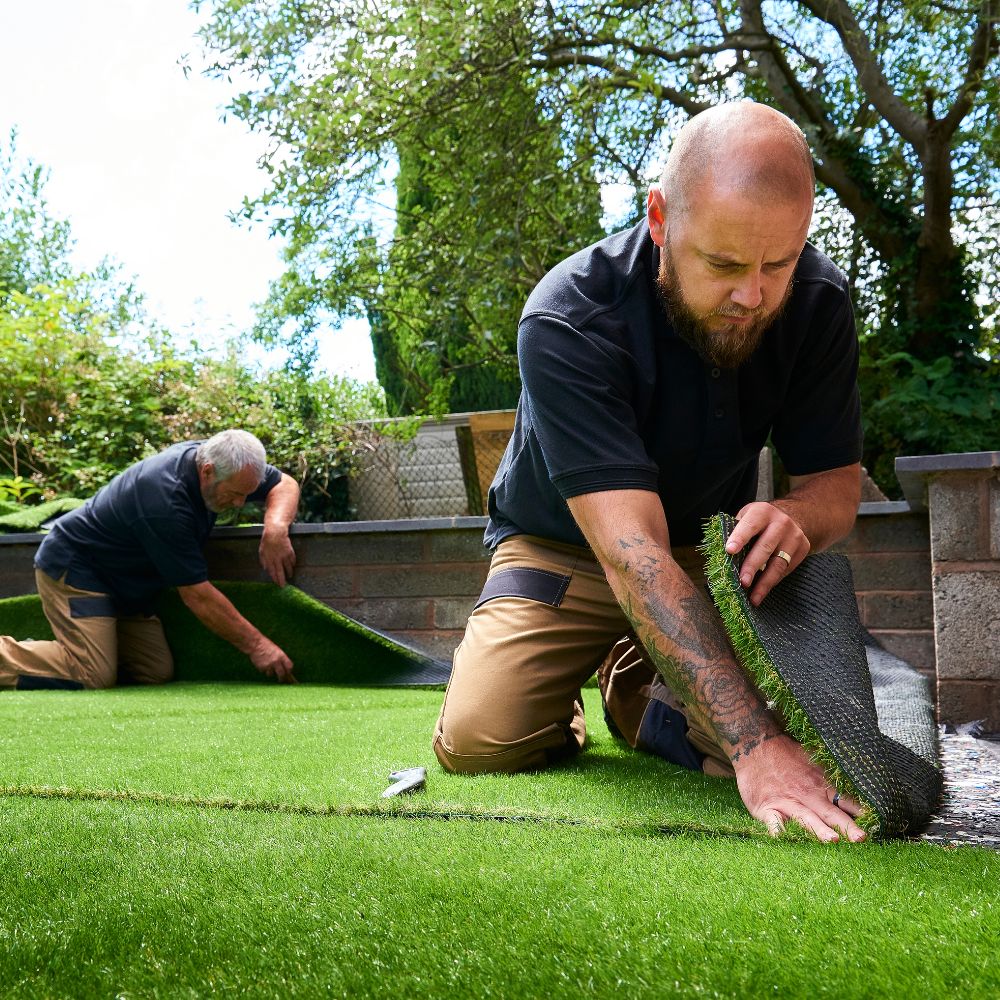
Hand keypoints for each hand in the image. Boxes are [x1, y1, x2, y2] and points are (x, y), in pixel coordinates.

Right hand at [250, 637, 296, 683]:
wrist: (255, 644)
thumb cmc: (266, 646)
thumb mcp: (277, 651)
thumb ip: (280, 659)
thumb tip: (284, 667)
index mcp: (282, 656)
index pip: (289, 666)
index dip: (289, 671)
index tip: (288, 673)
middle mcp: (276, 661)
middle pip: (282, 674)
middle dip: (281, 678)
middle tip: (281, 679)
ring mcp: (269, 665)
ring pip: (271, 674)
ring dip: (269, 672)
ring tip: (266, 663)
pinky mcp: (262, 668)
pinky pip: (264, 671)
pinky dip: (263, 669)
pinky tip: (261, 662)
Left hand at [259, 528, 295, 586]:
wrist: (275, 533)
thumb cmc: (267, 541)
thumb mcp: (261, 551)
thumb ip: (263, 561)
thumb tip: (266, 568)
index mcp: (269, 559)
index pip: (272, 572)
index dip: (275, 578)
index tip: (277, 583)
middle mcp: (277, 559)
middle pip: (280, 572)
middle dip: (282, 580)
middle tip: (283, 585)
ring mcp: (284, 556)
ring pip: (288, 567)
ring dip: (289, 572)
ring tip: (290, 576)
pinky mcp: (290, 552)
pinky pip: (292, 560)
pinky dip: (293, 564)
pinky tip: (292, 566)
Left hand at [725, 501, 808, 605]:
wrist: (792, 516)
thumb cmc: (760, 521)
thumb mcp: (747, 517)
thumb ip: (734, 531)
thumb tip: (718, 555)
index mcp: (762, 512)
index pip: (750, 525)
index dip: (739, 537)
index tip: (729, 551)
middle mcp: (780, 522)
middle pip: (765, 547)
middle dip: (752, 566)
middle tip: (742, 582)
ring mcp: (794, 536)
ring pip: (778, 563)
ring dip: (764, 583)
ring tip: (753, 597)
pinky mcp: (802, 549)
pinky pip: (786, 570)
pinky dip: (773, 582)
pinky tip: (763, 591)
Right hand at [735, 734, 865, 841]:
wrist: (755, 744)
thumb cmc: (786, 754)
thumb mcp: (815, 759)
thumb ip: (833, 774)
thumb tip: (862, 779)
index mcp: (821, 785)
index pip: (846, 802)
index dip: (861, 814)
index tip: (877, 825)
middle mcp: (807, 795)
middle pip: (830, 813)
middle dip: (847, 827)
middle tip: (861, 839)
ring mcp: (787, 802)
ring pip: (805, 818)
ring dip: (818, 829)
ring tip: (831, 840)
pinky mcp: (767, 808)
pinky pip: (774, 821)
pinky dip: (778, 830)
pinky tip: (782, 839)